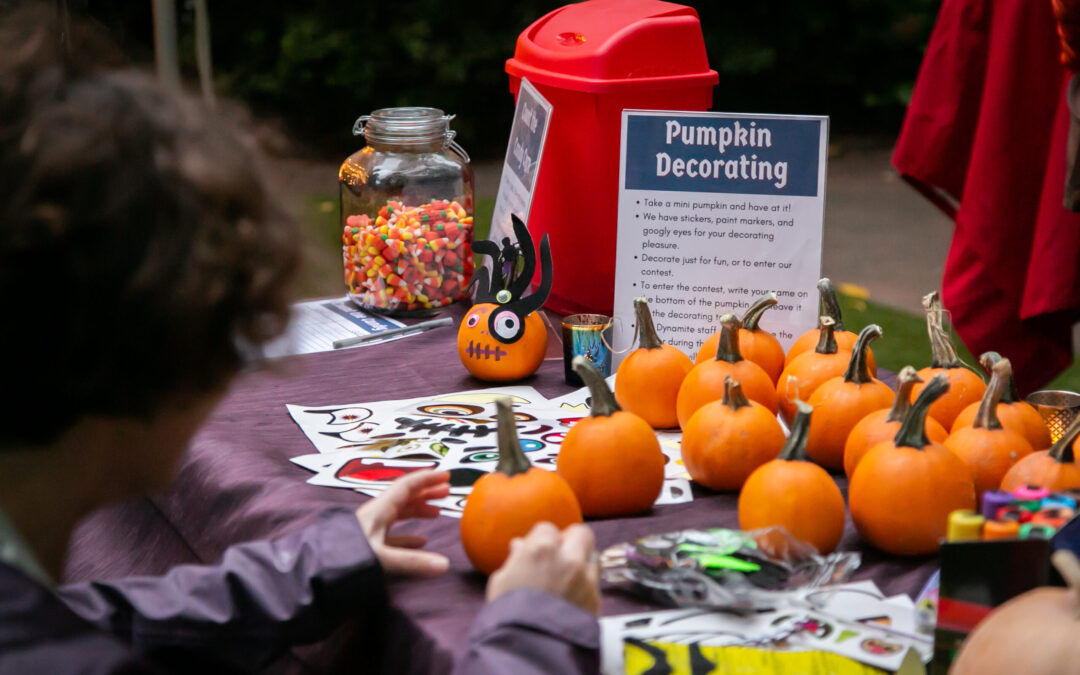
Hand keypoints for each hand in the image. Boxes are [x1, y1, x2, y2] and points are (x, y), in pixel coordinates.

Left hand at [356, 470, 450, 577]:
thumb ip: (413, 562)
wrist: (316, 572)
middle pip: (405, 497)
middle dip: (426, 492)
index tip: (446, 475)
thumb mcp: (382, 560)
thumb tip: (446, 565)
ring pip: (399, 513)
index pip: (407, 486)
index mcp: (380, 510)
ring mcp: (372, 528)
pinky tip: (421, 541)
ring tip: (437, 512)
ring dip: (419, 510)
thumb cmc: (347, 558)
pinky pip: (394, 534)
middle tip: (447, 492)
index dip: (427, 479)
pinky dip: (409, 534)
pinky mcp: (369, 544)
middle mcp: (376, 515)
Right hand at [486, 522, 600, 614]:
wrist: (531, 647)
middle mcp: (568, 559)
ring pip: (593, 557)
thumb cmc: (508, 614)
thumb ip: (515, 560)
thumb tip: (520, 547)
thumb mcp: (501, 583)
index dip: (541, 538)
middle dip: (571, 540)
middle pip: (581, 533)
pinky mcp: (596, 600)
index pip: (548, 528)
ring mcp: (586, 579)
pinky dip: (586, 585)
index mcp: (541, 550)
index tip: (537, 549)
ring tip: (568, 577)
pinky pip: (595, 583)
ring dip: (582, 562)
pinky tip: (573, 596)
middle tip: (560, 554)